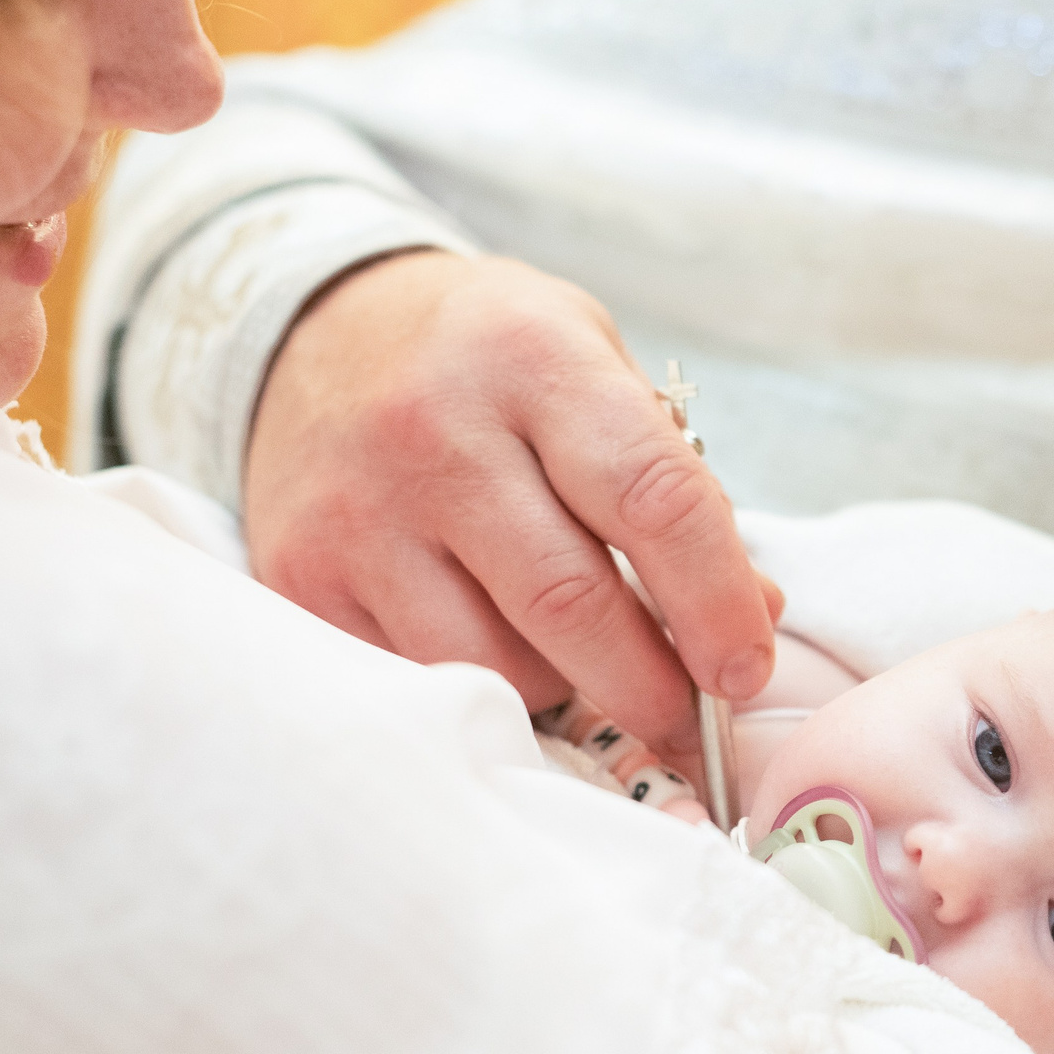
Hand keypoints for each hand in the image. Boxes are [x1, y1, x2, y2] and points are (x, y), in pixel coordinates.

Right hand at [243, 250, 779, 758]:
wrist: (318, 333)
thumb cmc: (489, 363)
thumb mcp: (591, 368)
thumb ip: (671, 482)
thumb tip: (751, 613)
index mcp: (534, 360)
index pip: (655, 499)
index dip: (717, 603)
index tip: (745, 669)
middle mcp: (436, 431)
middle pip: (574, 604)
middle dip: (653, 687)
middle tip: (690, 720)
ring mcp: (359, 511)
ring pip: (499, 664)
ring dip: (564, 690)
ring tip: (575, 655)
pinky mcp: (302, 575)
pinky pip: (423, 677)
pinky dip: (481, 687)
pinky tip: (493, 644)